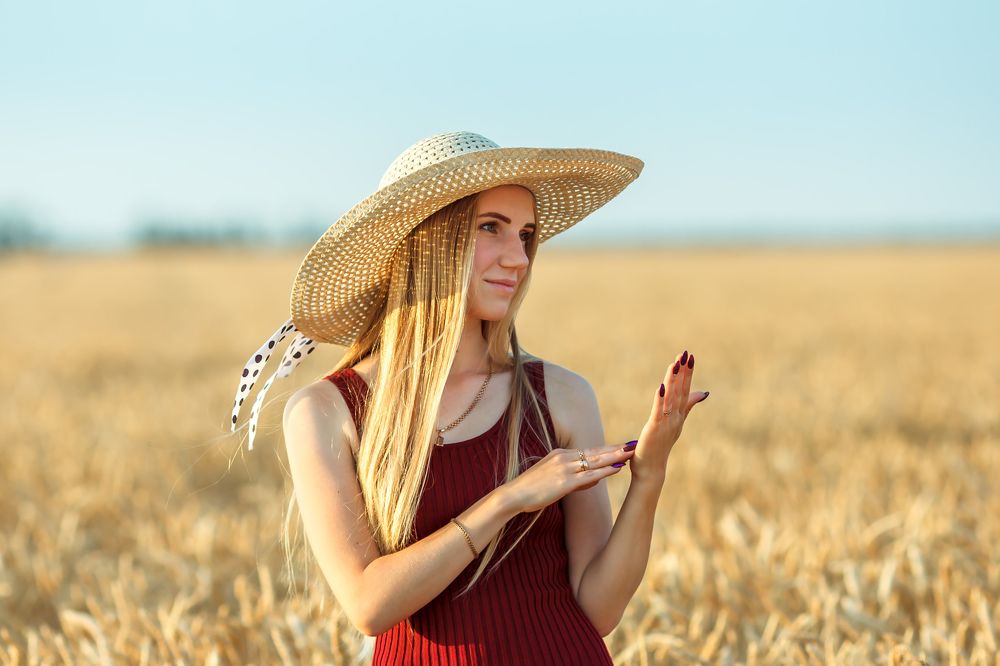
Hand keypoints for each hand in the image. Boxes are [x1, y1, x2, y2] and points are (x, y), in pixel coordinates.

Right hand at [504, 444, 636, 513]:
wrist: (512, 496)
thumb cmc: (530, 490)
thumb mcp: (553, 479)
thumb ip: (574, 478)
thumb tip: (593, 480)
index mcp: (560, 455)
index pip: (590, 450)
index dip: (608, 448)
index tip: (623, 445)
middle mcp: (564, 458)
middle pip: (596, 452)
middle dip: (616, 448)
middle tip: (634, 443)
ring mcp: (564, 469)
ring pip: (595, 461)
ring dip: (614, 456)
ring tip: (632, 452)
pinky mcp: (563, 483)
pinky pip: (588, 476)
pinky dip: (604, 471)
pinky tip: (617, 468)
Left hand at [628, 350, 708, 483]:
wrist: (651, 470)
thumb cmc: (660, 446)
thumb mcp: (675, 423)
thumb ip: (687, 406)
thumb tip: (704, 392)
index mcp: (679, 416)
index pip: (685, 391)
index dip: (687, 374)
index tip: (690, 357)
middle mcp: (675, 418)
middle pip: (681, 391)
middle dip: (684, 373)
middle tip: (687, 354)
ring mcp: (666, 424)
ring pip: (671, 398)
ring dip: (673, 381)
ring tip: (675, 364)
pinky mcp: (654, 429)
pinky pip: (658, 411)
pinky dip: (661, 398)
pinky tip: (661, 386)